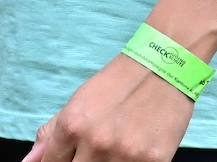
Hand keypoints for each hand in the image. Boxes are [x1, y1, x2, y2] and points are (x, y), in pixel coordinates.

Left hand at [22, 54, 194, 161]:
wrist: (164, 64)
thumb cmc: (119, 82)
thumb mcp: (79, 101)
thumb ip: (51, 134)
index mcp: (72, 125)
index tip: (70, 159)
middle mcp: (95, 142)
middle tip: (91, 155)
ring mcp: (124, 156)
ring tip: (112, 151)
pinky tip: (131, 154)